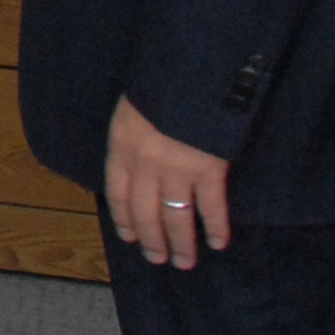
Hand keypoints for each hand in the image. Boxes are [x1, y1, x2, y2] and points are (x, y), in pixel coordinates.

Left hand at [104, 95, 231, 267]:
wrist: (191, 72)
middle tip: (159, 260)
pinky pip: (210, 207)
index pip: (117, 194)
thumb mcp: (132, 107)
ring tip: (184, 262)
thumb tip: (139, 162)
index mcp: (121, 145)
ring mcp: (176, 170)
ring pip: (175, 218)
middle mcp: (144, 164)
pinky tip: (218, 242)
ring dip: (180, 243)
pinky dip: (215, 227)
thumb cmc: (159, 83)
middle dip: (152, 240)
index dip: (124, 219)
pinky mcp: (208, 171)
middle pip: (144, 212)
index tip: (130, 237)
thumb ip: (133, 136)